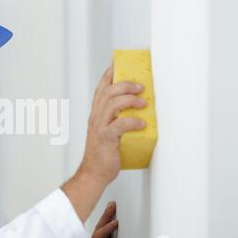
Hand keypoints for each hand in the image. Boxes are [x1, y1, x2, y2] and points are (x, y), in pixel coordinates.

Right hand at [78, 64, 145, 184]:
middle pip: (107, 92)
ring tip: (143, 102)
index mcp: (96, 114)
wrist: (94, 173)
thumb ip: (118, 119)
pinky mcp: (105, 138)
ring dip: (130, 99)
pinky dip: (132, 121)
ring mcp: (99, 127)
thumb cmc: (103, 154)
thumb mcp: (109, 132)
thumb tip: (140, 111)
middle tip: (141, 87)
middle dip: (125, 84)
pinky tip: (142, 123)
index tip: (118, 64)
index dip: (109, 75)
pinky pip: (119, 125)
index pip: (101, 89)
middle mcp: (96, 118)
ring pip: (112, 104)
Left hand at [82, 201, 118, 237]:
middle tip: (112, 205)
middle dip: (106, 216)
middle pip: (99, 228)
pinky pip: (108, 235)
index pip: (98, 236)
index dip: (107, 229)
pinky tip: (115, 220)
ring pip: (103, 229)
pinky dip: (112, 226)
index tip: (116, 223)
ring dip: (108, 218)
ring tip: (113, 207)